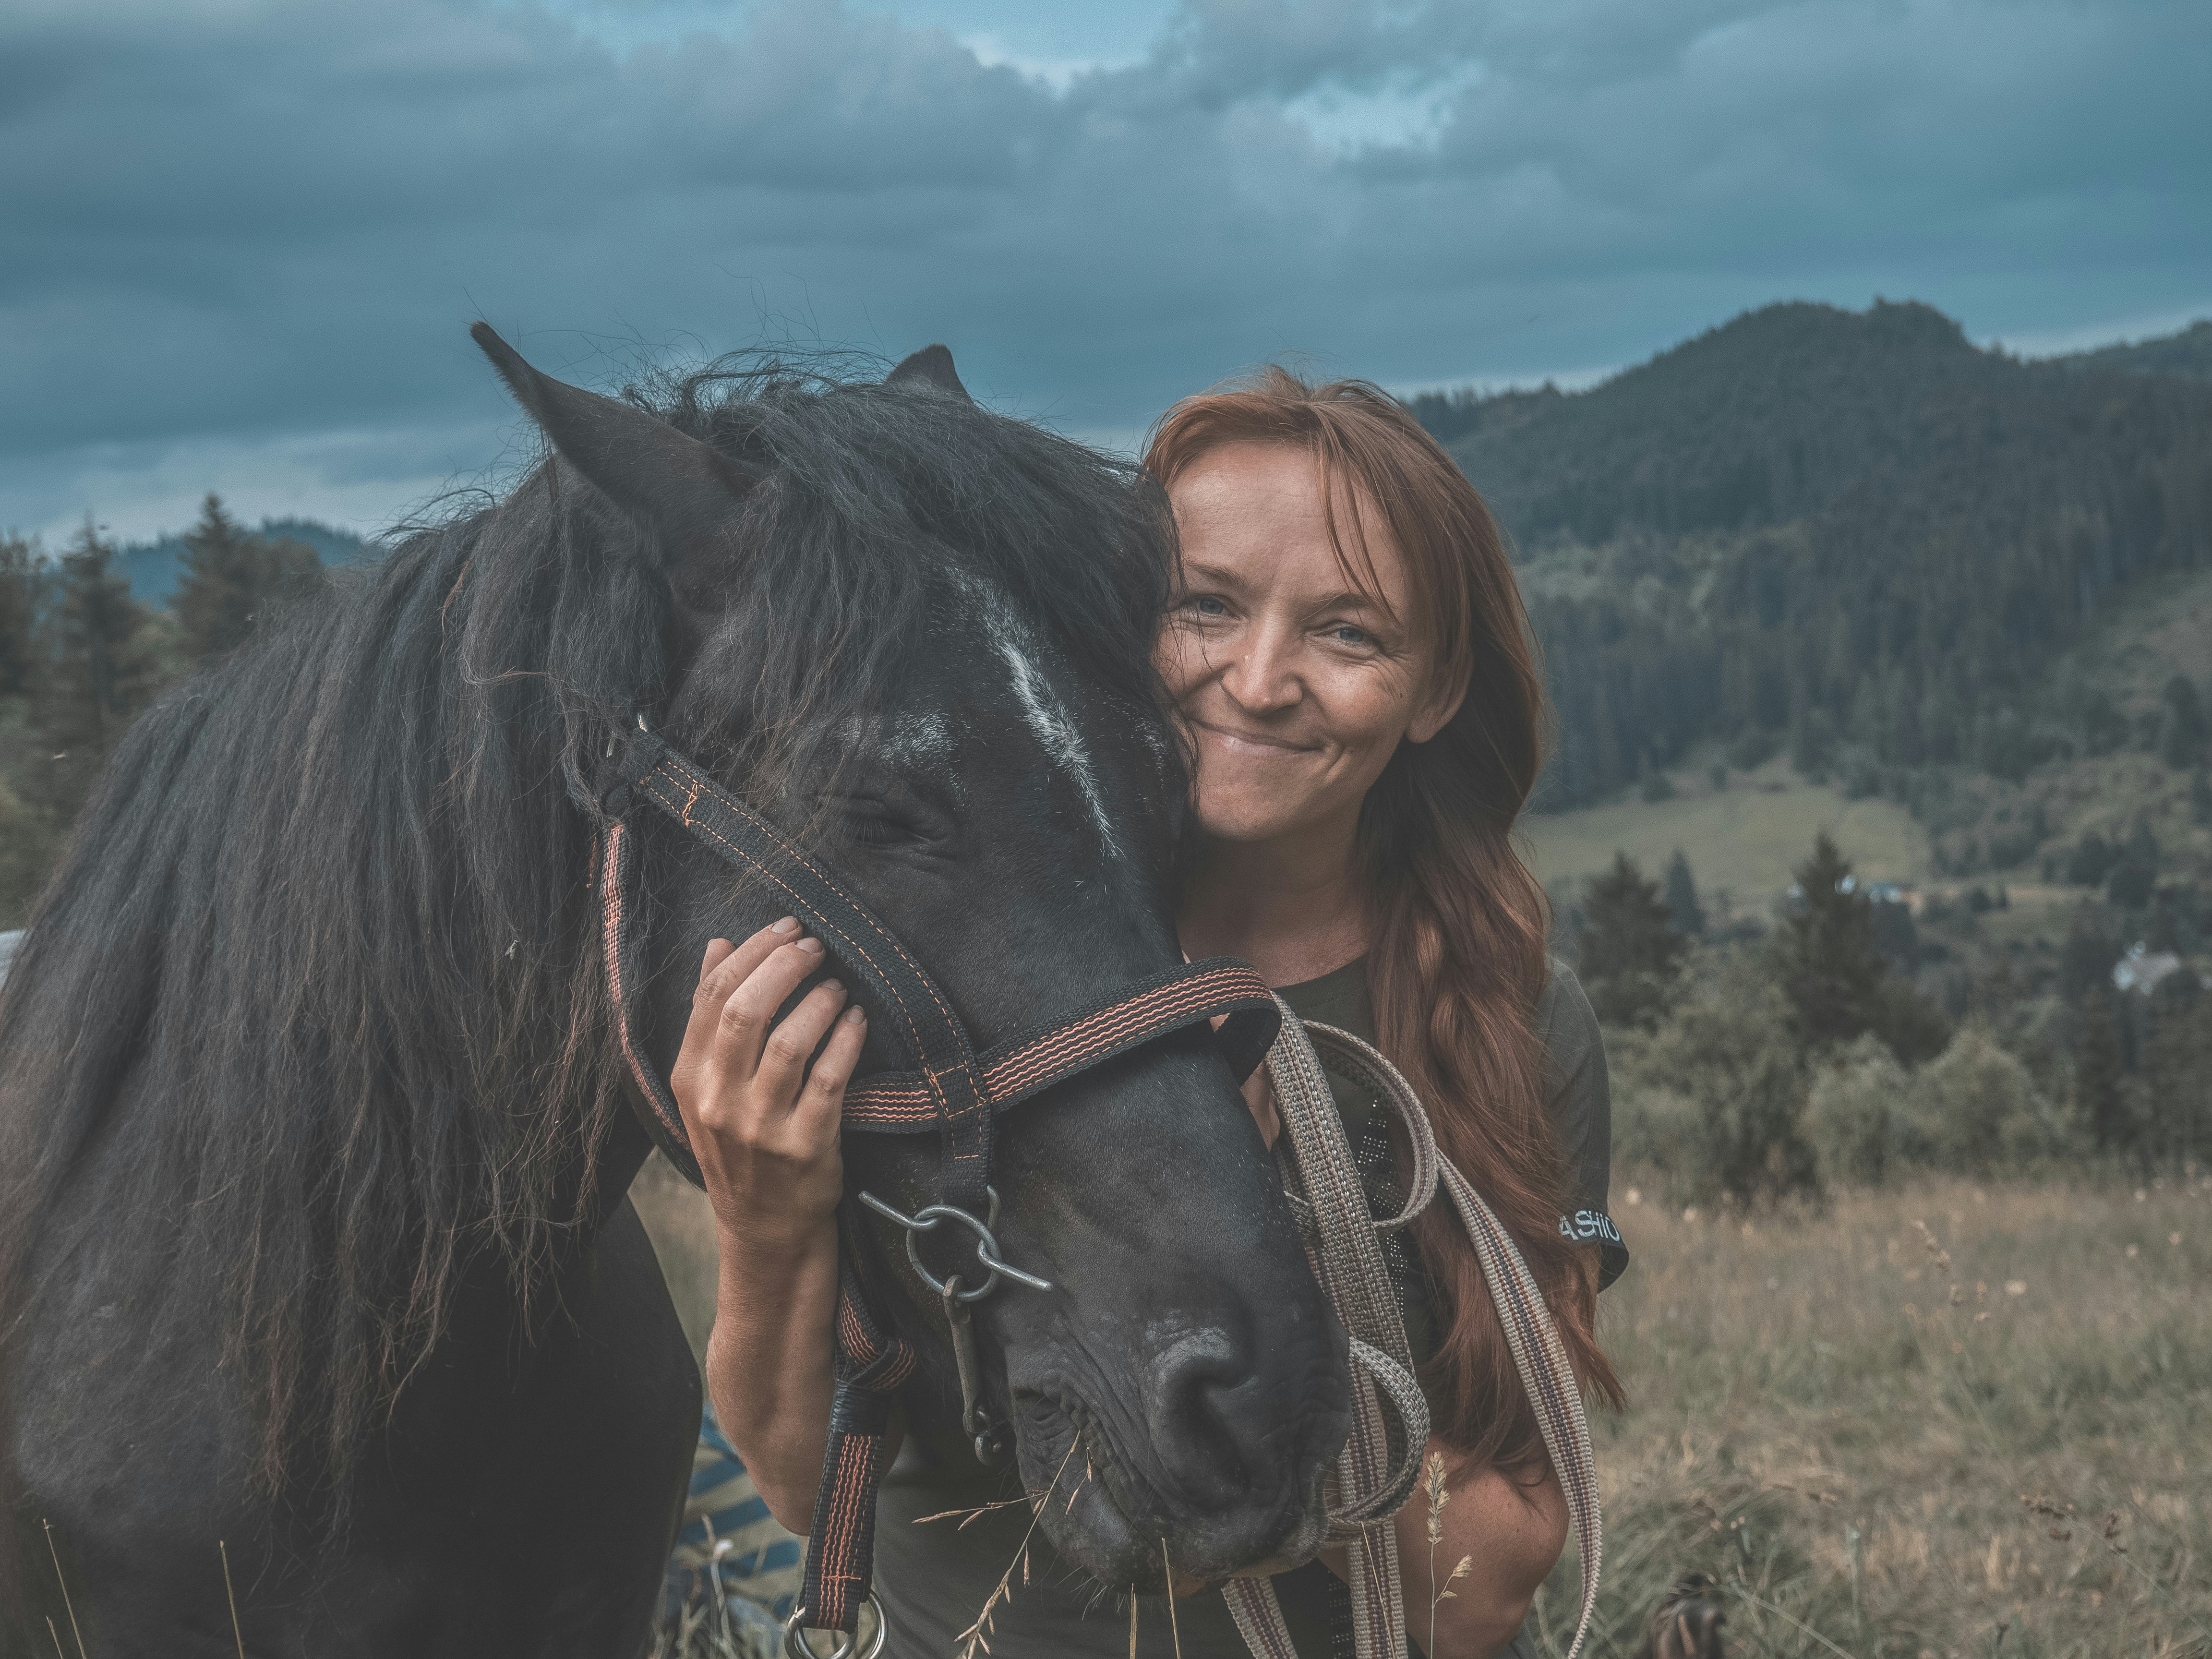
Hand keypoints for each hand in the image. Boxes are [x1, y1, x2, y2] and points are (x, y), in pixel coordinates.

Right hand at [667, 918, 866, 1250]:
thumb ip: (710, 1016)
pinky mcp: (805, 1146)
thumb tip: (717, 944)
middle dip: (784, 966)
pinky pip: (830, 1080)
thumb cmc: (740, 1144)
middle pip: (746, 1012)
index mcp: (689, 1078)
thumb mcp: (708, 1086)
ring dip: (819, 1001)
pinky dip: (847, 1040)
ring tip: (837, 985)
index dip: (751, 952)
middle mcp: (718, 1101)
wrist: (764, 1227)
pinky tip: (858, 1020)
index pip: (711, 997)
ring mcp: (761, 1127)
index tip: (785, 928)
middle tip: (815, 946)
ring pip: (790, 1043)